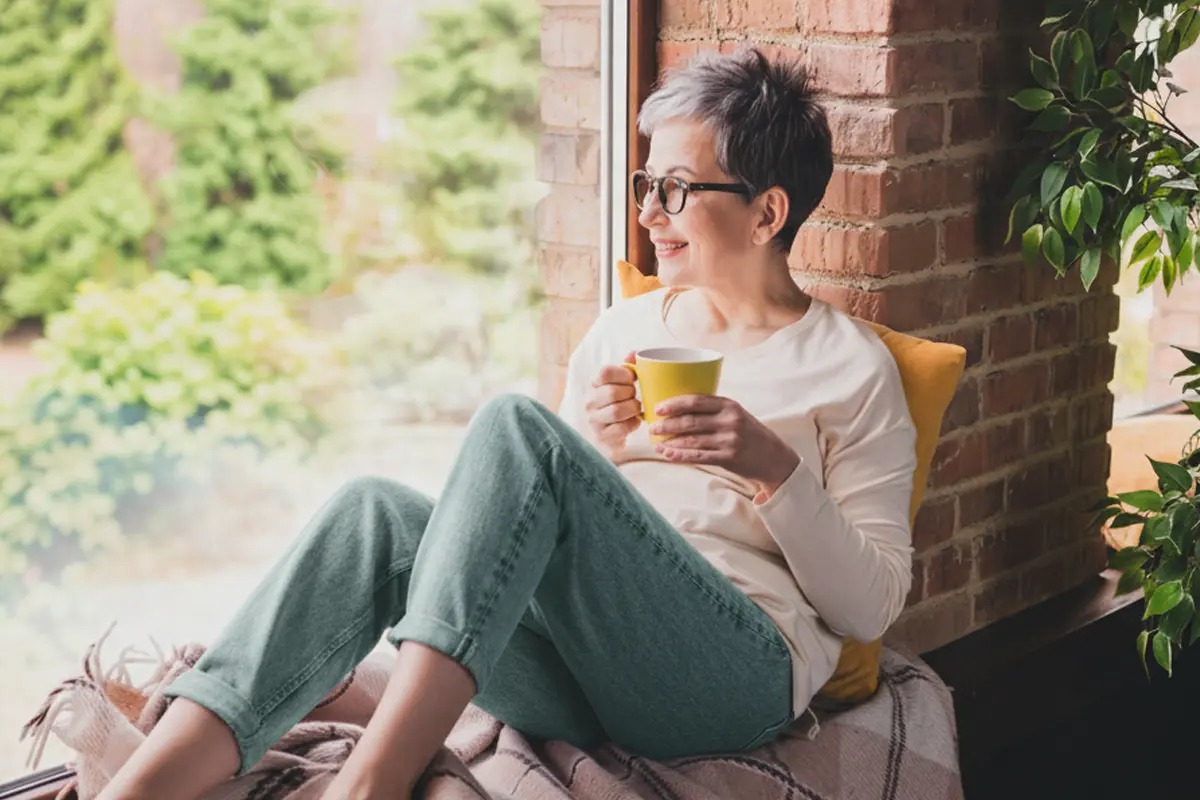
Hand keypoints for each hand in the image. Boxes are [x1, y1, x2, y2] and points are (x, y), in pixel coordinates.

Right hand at [584, 351, 641, 456]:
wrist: (614, 436)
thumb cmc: (621, 405)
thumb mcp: (624, 385)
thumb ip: (629, 367)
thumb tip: (633, 353)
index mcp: (595, 385)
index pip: (605, 372)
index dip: (624, 374)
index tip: (633, 379)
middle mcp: (590, 402)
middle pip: (612, 392)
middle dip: (630, 394)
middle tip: (635, 396)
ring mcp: (594, 420)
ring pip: (617, 411)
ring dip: (632, 409)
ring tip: (636, 409)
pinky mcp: (602, 437)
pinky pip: (621, 428)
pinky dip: (633, 424)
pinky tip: (634, 421)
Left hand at [650, 395, 799, 492]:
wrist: (773, 457)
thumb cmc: (749, 433)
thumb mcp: (736, 414)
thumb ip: (713, 409)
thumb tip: (678, 406)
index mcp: (729, 405)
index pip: (696, 400)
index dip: (674, 404)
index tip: (658, 408)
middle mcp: (729, 421)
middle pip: (690, 421)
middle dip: (667, 424)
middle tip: (652, 427)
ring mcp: (729, 440)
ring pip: (691, 440)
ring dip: (670, 441)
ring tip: (655, 441)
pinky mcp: (728, 458)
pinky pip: (698, 456)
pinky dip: (679, 455)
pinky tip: (667, 454)